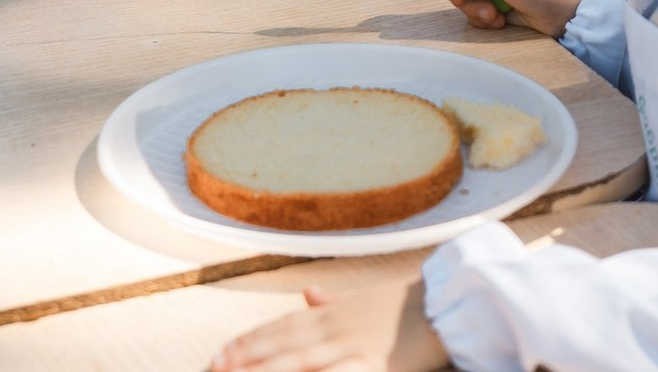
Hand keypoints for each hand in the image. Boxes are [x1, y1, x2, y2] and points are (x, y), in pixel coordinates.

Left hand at [212, 278, 445, 371]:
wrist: (443, 301)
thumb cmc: (404, 303)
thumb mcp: (362, 297)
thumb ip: (333, 301)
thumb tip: (309, 293)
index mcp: (331, 314)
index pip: (279, 329)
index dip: (248, 343)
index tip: (221, 354)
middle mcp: (333, 329)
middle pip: (279, 348)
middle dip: (245, 361)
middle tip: (213, 369)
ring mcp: (351, 348)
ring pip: (298, 363)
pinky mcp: (373, 366)